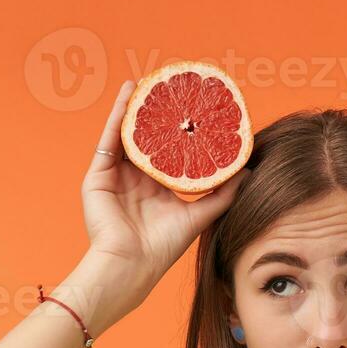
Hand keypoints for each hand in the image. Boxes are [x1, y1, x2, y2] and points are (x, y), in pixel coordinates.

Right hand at [81, 79, 249, 281]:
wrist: (130, 265)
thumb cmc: (161, 248)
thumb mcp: (199, 215)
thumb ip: (222, 193)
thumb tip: (249, 171)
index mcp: (154, 190)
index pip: (165, 152)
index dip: (176, 131)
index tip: (190, 109)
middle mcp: (133, 181)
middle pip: (144, 139)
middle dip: (154, 115)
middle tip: (167, 88)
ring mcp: (114, 177)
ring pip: (125, 134)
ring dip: (134, 108)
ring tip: (146, 82)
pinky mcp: (98, 176)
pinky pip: (109, 139)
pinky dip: (117, 116)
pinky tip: (129, 94)